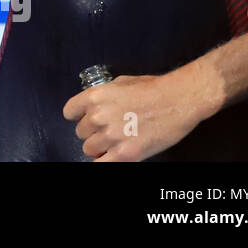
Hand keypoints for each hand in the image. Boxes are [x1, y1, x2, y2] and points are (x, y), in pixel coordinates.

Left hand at [62, 72, 203, 160]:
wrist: (177, 100)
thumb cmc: (153, 88)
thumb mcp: (120, 84)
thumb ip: (103, 96)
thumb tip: (96, 105)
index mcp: (94, 97)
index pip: (69, 112)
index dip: (78, 116)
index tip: (85, 119)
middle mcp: (98, 116)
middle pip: (81, 132)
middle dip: (92, 132)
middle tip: (108, 130)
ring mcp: (111, 136)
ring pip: (89, 149)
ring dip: (99, 147)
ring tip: (114, 142)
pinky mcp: (126, 153)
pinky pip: (102, 164)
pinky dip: (104, 161)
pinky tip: (113, 156)